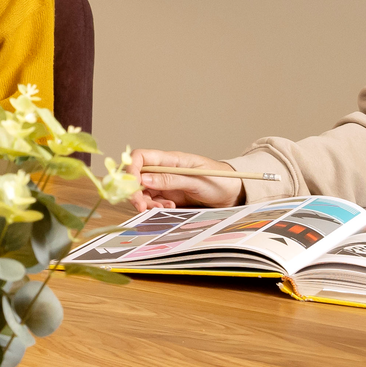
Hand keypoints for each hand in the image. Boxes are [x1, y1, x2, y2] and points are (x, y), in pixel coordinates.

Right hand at [128, 148, 245, 211]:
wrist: (235, 193)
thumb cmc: (220, 180)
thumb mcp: (195, 180)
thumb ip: (169, 180)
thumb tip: (143, 179)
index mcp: (170, 159)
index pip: (140, 158)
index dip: (130, 170)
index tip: (131, 187)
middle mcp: (164, 170)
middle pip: (137, 177)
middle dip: (135, 192)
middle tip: (142, 207)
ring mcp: (166, 184)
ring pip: (144, 192)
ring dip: (147, 202)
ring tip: (164, 209)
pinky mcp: (170, 196)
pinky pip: (154, 202)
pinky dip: (156, 208)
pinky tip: (169, 209)